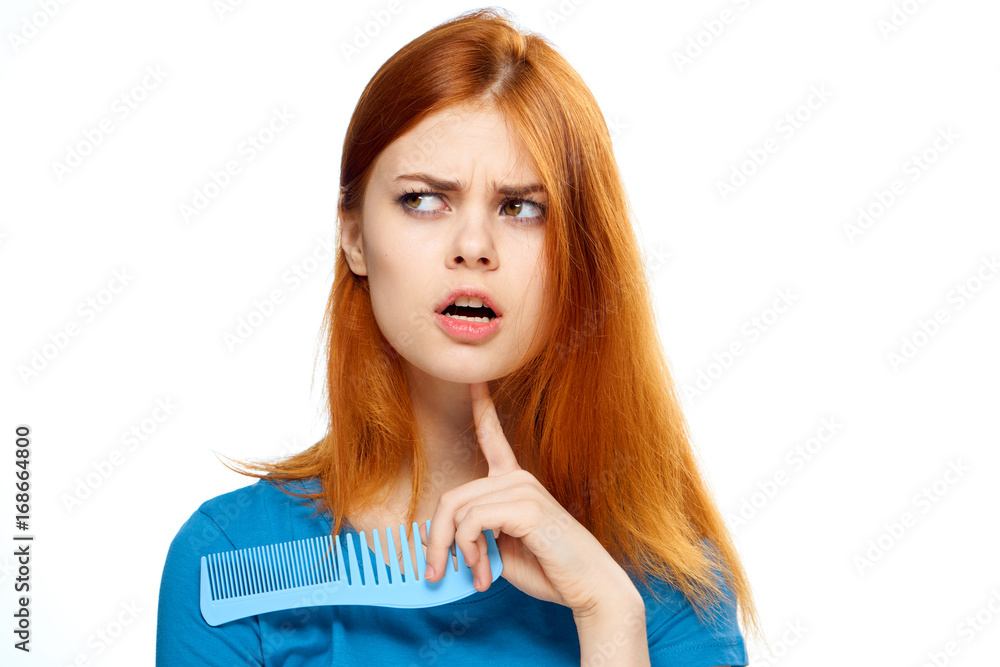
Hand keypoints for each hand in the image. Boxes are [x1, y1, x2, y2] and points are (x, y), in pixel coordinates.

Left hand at [421, 382, 637, 615]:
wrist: (589, 588)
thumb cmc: (548, 569)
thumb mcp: (500, 549)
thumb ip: (474, 535)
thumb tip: (436, 539)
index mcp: (515, 483)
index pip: (493, 437)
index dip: (482, 407)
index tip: (473, 380)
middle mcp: (518, 478)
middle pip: (453, 496)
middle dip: (437, 539)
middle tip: (436, 572)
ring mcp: (524, 489)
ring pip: (459, 510)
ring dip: (457, 551)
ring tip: (475, 576)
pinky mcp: (527, 506)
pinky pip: (473, 521)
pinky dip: (470, 550)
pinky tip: (485, 571)